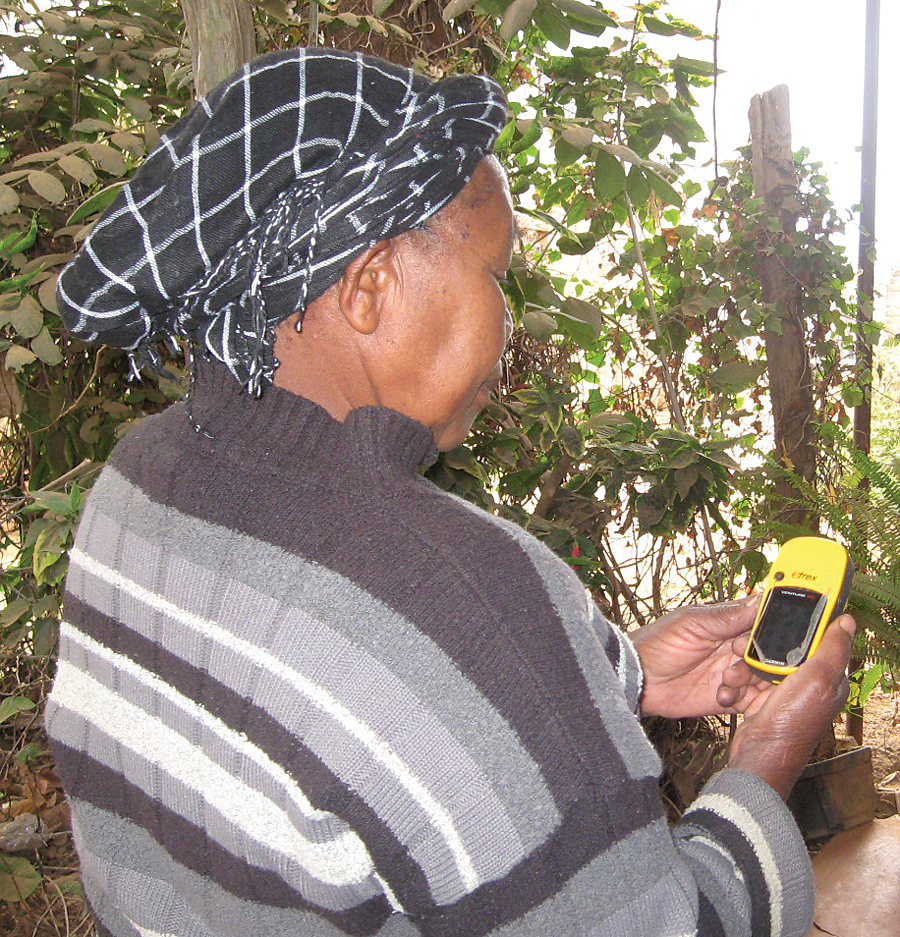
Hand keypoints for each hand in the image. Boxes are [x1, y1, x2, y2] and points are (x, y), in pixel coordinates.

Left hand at [632, 595, 776, 718]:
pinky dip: (743, 700)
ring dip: (750, 681)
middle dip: (759, 660)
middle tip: (735, 659)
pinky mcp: (730, 696)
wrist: (638, 679)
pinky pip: (753, 701)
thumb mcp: (692, 624)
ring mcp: (735, 672)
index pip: (765, 621)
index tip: (756, 637)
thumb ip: (728, 616)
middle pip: (771, 653)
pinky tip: (721, 696)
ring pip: (765, 678)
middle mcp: (737, 647)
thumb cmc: (659, 643)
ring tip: (725, 681)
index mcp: (730, 622)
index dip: (769, 630)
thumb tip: (761, 601)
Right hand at [727, 614, 854, 798]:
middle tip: (740, 651)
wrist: (760, 755)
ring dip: (738, 671)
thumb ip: (832, 648)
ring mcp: (781, 694)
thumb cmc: (792, 721)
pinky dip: (733, 687)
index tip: (771, 620)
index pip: (810, 641)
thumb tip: (847, 621)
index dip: (790, 630)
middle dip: (754, 651)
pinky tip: (728, 693)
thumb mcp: (818, 680)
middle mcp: (805, 685)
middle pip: (776, 652)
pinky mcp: (761, 702)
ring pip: (755, 666)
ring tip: (731, 679)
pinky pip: (744, 684)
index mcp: (825, 676)